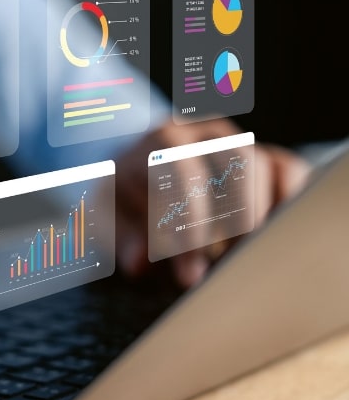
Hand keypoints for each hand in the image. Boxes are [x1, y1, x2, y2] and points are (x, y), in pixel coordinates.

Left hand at [115, 119, 311, 287]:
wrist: (139, 175)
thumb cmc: (124, 200)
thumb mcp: (109, 218)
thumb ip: (123, 239)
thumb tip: (139, 264)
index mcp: (158, 141)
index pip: (181, 163)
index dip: (189, 208)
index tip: (190, 253)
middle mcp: (203, 135)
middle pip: (234, 158)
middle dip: (231, 213)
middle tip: (220, 262)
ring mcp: (238, 143)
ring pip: (265, 166)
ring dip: (257, 216)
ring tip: (238, 256)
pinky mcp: (264, 158)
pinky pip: (289, 172)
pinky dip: (286, 205)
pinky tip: (266, 240)